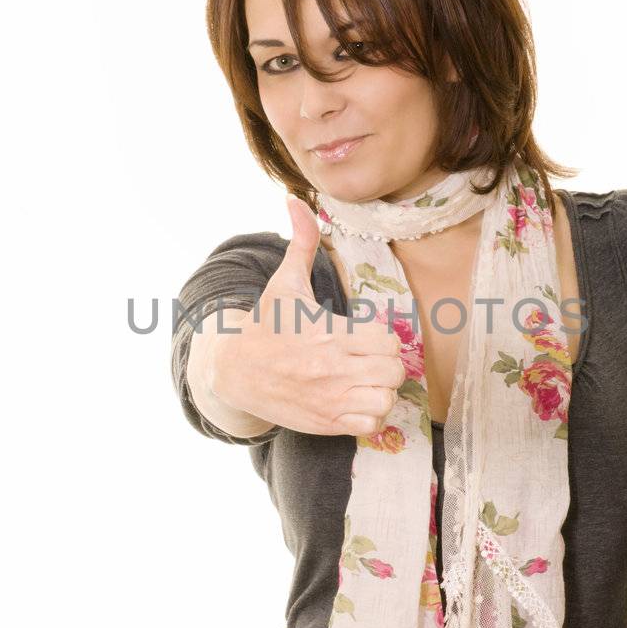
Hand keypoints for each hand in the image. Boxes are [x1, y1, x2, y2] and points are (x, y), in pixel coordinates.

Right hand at [208, 193, 406, 437]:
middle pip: (393, 371)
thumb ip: (302, 243)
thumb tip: (297, 201)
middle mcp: (331, 370)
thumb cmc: (266, 324)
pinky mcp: (326, 423)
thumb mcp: (284, 283)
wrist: (233, 371)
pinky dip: (371, 416)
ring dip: (382, 391)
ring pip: (385, 400)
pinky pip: (370, 426)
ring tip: (367, 380)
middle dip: (387, 364)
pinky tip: (357, 400)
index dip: (383, 336)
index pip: (386, 340)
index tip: (367, 334)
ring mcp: (329, 400)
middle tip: (371, 358)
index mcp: (328, 334)